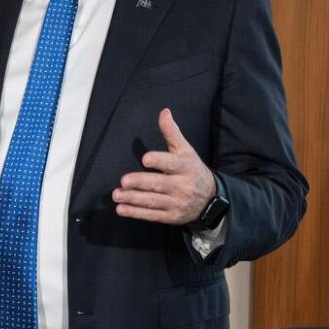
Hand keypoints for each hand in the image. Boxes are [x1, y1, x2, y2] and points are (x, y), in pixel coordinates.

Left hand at [113, 108, 215, 225]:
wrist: (211, 200)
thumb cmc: (192, 170)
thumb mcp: (186, 150)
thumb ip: (172, 133)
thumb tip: (164, 112)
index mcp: (186, 167)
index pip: (172, 164)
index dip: (159, 161)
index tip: (145, 159)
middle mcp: (182, 186)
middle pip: (159, 184)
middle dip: (140, 183)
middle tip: (123, 181)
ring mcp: (176, 203)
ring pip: (153, 201)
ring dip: (133, 198)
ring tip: (116, 195)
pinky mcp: (171, 217)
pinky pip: (152, 215)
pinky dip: (135, 213)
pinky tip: (121, 209)